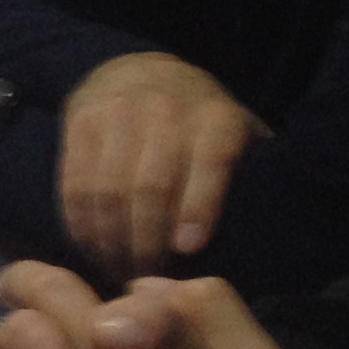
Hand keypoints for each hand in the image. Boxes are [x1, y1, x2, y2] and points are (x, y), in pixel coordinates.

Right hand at [59, 51, 269, 276]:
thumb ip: (254, 173)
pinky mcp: (80, 121)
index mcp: (216, 116)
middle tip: (148, 277)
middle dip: (147, 240)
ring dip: (110, 240)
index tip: (188, 249)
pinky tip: (90, 247)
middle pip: (151, 184)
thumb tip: (274, 234)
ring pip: (107, 189)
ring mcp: (117, 112)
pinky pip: (73, 183)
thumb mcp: (239, 132)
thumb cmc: (200, 122)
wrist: (139, 70)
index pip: (210, 160)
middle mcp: (165, 108)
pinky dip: (80, 222)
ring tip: (118, 271)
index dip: (199, 205)